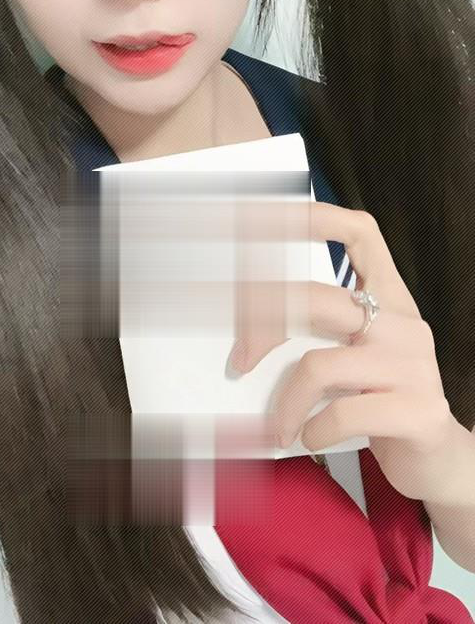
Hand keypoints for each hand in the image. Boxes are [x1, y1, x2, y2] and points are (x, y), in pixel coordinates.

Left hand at [227, 201, 455, 502]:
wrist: (438, 461)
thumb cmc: (381, 401)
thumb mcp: (353, 357)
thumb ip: (317, 335)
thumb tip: (242, 340)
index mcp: (388, 297)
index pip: (361, 232)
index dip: (316, 218)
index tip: (269, 216)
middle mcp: (403, 322)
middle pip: (316, 298)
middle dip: (262, 324)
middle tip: (239, 358)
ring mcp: (415, 365)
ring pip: (319, 364)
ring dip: (288, 402)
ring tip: (282, 425)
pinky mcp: (419, 410)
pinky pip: (344, 411)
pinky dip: (314, 429)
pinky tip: (311, 438)